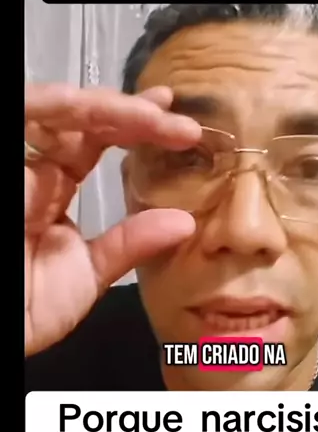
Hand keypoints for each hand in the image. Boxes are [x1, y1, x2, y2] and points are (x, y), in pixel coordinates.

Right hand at [25, 83, 200, 356]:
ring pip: (61, 110)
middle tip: (178, 114)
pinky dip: (65, 105)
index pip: (96, 142)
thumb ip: (130, 244)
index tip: (184, 130)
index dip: (137, 129)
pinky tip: (103, 108)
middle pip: (84, 119)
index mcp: (52, 191)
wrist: (1, 327)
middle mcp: (34, 169)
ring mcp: (17, 163)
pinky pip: (29, 109)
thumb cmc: (26, 307)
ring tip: (156, 112)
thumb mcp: (88, 273)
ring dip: (110, 107)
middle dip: (133, 110)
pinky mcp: (4, 158)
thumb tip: (185, 223)